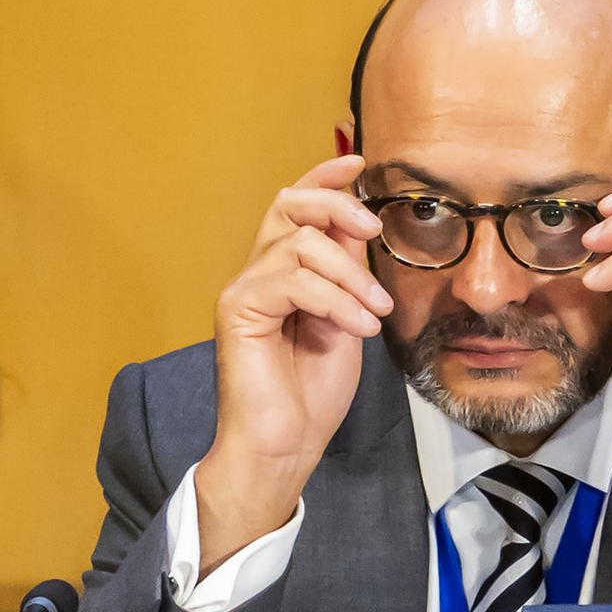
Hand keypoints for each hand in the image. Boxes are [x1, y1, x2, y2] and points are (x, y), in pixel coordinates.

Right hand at [196, 155, 388, 573]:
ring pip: (298, 244)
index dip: (324, 179)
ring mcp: (243, 290)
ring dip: (350, 276)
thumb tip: (360, 227)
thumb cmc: (312, 395)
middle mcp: (257, 274)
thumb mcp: (346, 321)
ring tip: (372, 314)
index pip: (294, 207)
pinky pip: (292, 280)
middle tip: (373, 234)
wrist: (284, 446)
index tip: (360, 164)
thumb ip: (347, 275)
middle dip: (336, 207)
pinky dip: (333, 300)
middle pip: (287, 205)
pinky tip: (356, 328)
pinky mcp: (238, 310)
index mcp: (281, 275)